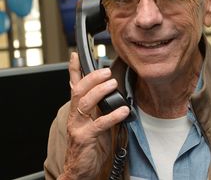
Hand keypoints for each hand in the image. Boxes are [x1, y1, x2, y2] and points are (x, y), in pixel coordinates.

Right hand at [60, 52, 129, 179]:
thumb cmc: (91, 142)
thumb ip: (99, 105)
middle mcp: (75, 115)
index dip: (74, 69)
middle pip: (79, 89)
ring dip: (100, 91)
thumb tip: (111, 89)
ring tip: (113, 84)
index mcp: (78, 109)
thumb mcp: (94, 119)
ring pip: (85, 103)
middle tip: (106, 72)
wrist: (80, 168)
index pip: (74, 85)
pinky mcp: (85, 138)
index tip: (76, 55)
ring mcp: (78, 126)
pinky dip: (112, 115)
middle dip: (92, 77)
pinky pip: (99, 124)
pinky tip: (123, 111)